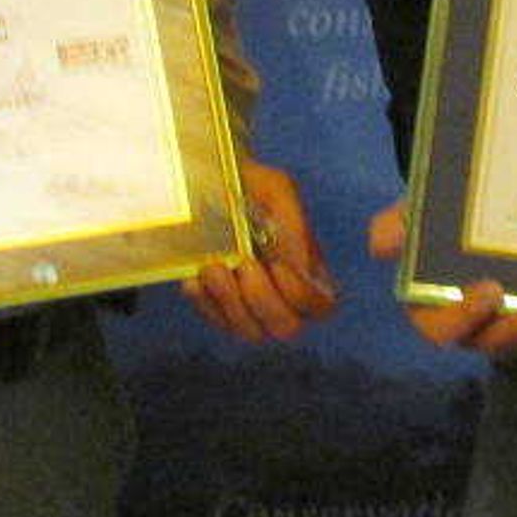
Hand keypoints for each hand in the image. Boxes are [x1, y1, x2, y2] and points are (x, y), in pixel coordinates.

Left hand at [185, 160, 337, 343]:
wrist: (206, 184)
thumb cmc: (251, 186)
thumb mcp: (277, 190)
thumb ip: (294, 225)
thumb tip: (302, 267)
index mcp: (307, 271)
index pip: (320, 306)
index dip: (301, 294)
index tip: (276, 263)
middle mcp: (282, 295)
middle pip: (286, 327)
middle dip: (263, 300)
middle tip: (245, 265)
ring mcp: (249, 306)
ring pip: (250, 332)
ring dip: (231, 303)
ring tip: (213, 268)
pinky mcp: (218, 306)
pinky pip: (215, 320)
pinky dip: (206, 302)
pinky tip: (196, 276)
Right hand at [369, 197, 516, 358]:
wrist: (496, 200)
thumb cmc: (447, 213)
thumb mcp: (423, 210)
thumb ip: (402, 223)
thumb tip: (379, 245)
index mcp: (432, 303)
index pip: (437, 325)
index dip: (462, 316)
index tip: (489, 291)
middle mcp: (471, 323)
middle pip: (485, 342)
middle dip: (508, 331)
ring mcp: (508, 327)